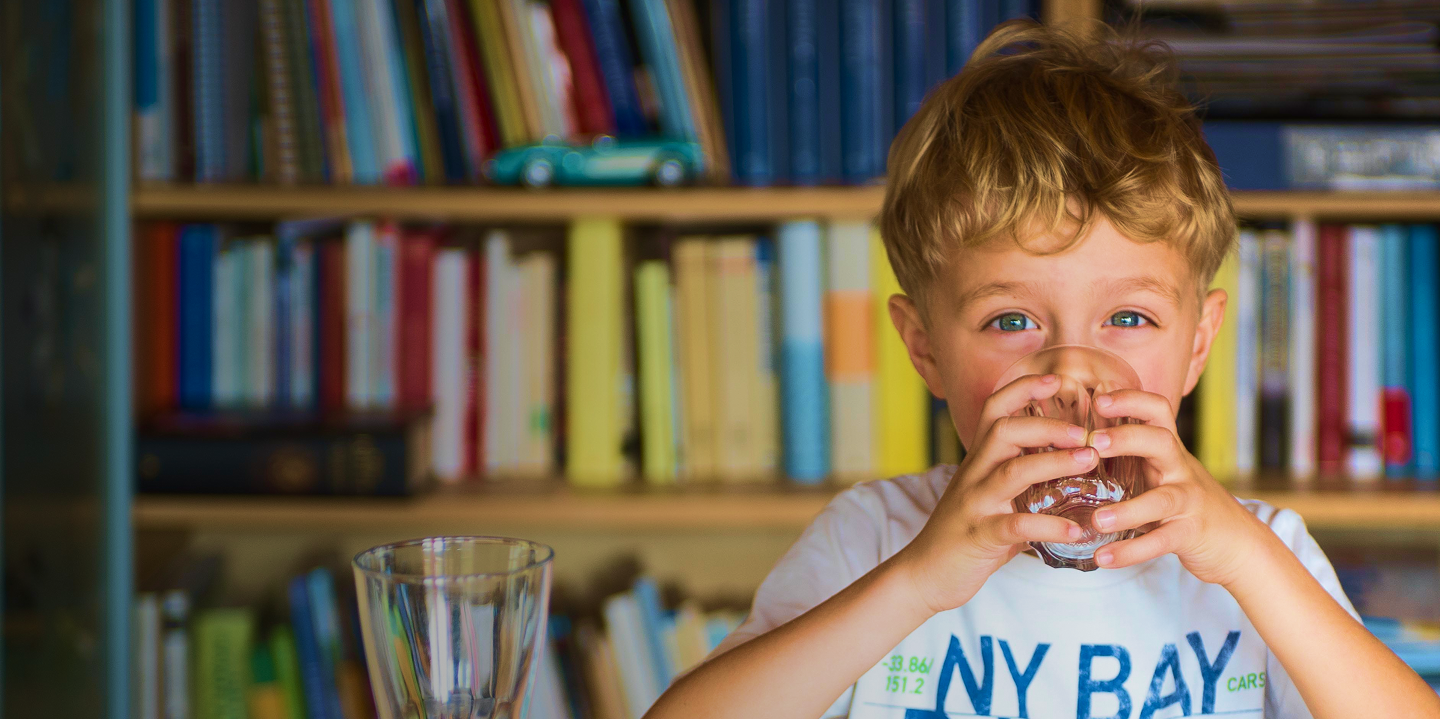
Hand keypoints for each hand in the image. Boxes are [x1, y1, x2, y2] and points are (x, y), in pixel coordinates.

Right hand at [894, 374, 1095, 614]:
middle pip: (1004, 431)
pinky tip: (1077, 531)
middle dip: (1047, 425)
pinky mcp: (979, 536)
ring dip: (1054, 462)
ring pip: (1012, 472)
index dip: (1023, 389)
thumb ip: (1018, 478)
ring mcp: (975, 504)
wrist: (925, 573)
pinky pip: (1016, 525)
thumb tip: (1065, 466)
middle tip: (1085, 434)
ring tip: (1089, 462)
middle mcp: (974, 474)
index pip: (994, 410)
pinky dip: (1049, 526)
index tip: (1055, 378)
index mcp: (978, 460)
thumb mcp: (987, 494)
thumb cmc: (965, 532)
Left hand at [1088, 389, 1275, 585]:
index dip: (1131, 399)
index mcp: (1168, 451)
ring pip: (1161, 500)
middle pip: (1160, 442)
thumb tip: (1079, 443)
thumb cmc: (1188, 503)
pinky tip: (1104, 558)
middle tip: (1093, 442)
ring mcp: (1188, 501)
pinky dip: (1131, 552)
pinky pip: (1161, 542)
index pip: (1157, 411)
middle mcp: (1180, 469)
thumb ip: (1132, 457)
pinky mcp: (1190, 533)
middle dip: (1127, 438)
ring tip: (1097, 520)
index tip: (1099, 397)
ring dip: (1128, 510)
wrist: (1238, 543)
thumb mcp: (1163, 472)